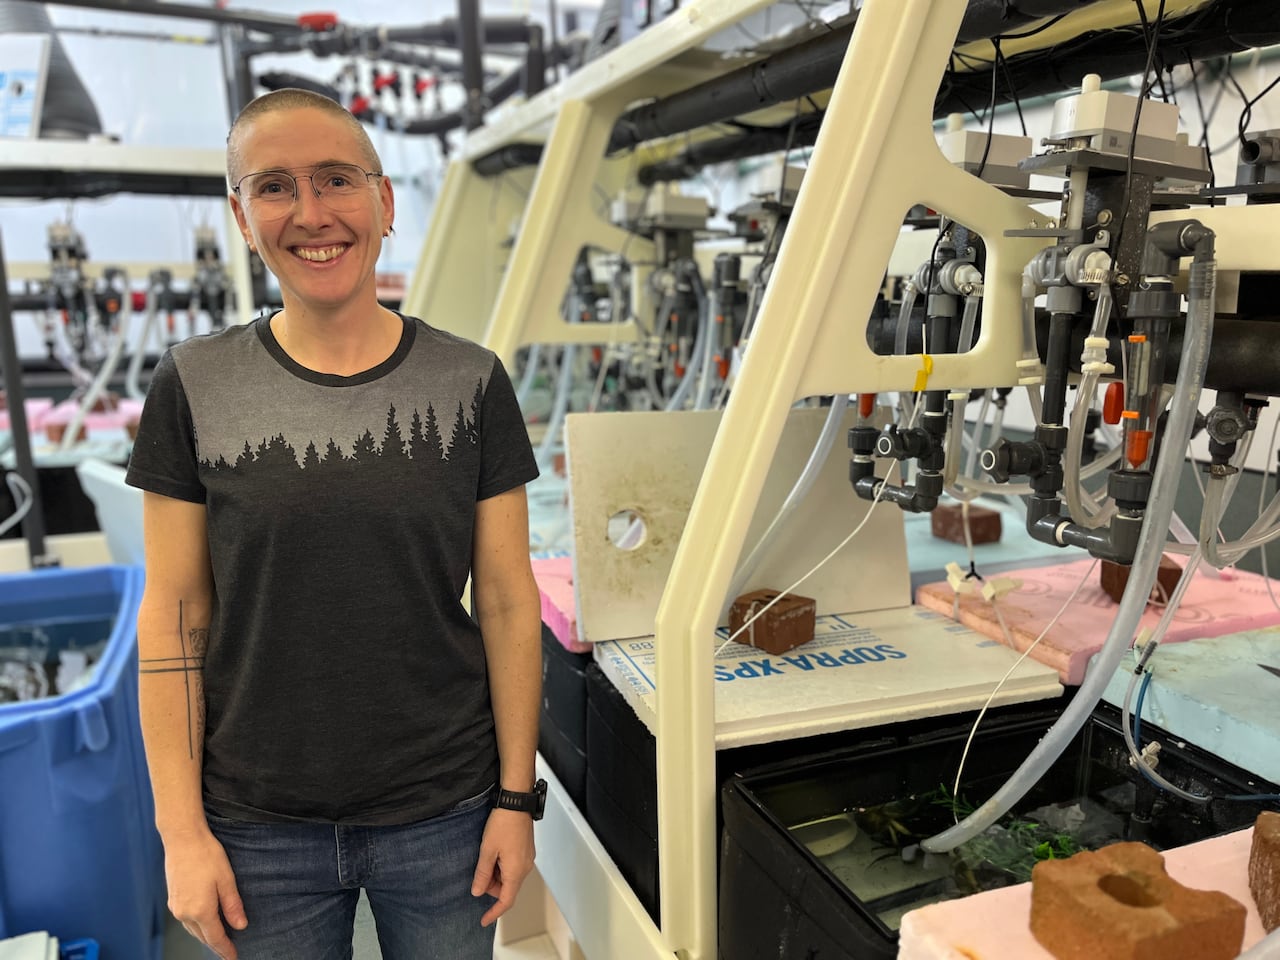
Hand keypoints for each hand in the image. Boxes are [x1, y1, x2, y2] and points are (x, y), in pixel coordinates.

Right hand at [162, 827, 247, 959]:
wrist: (183, 839)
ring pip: (193, 930)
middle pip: (203, 937)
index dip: (226, 949)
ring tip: (220, 940)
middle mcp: (185, 913)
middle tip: (229, 951)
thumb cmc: (206, 855)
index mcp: (200, 911)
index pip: (216, 938)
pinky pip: (186, 920)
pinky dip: (197, 926)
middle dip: (216, 945)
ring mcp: (176, 907)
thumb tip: (241, 926)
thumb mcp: (226, 879)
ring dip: (206, 936)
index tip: (234, 958)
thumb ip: (233, 905)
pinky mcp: (173, 899)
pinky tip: (204, 923)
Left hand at [470, 808, 535, 926]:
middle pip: (508, 889)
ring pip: (510, 878)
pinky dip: (502, 868)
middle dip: (492, 888)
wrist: (516, 803)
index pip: (506, 900)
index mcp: (516, 871)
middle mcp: (525, 868)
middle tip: (478, 876)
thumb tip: (477, 892)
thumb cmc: (503, 824)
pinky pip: (514, 867)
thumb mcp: (487, 851)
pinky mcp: (526, 851)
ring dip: (496, 876)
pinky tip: (494, 854)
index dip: (494, 912)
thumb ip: (482, 874)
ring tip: (485, 859)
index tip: (484, 920)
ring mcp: (527, 859)